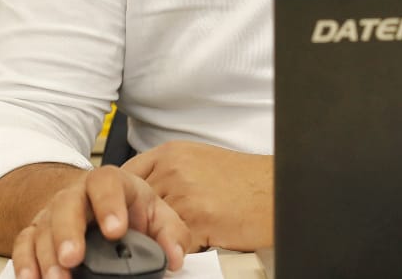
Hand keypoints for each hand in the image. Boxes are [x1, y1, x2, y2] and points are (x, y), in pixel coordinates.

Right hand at [10, 165, 189, 278]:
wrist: (95, 198)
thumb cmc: (127, 206)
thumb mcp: (155, 212)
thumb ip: (170, 233)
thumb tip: (174, 257)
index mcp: (109, 183)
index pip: (106, 183)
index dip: (109, 204)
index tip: (116, 230)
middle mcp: (76, 194)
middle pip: (67, 205)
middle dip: (68, 232)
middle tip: (73, 258)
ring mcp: (54, 212)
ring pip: (43, 227)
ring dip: (46, 255)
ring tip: (56, 278)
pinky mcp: (38, 232)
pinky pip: (24, 242)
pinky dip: (25, 261)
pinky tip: (31, 278)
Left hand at [123, 141, 272, 251]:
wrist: (276, 190)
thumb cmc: (245, 180)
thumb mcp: (198, 160)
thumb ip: (169, 171)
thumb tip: (147, 190)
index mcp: (170, 153)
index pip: (127, 175)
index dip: (126, 197)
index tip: (125, 209)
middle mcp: (173, 170)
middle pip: (136, 202)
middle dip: (142, 218)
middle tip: (151, 229)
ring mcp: (183, 194)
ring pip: (152, 224)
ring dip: (161, 234)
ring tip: (178, 234)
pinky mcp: (197, 220)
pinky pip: (173, 242)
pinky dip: (180, 248)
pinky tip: (197, 242)